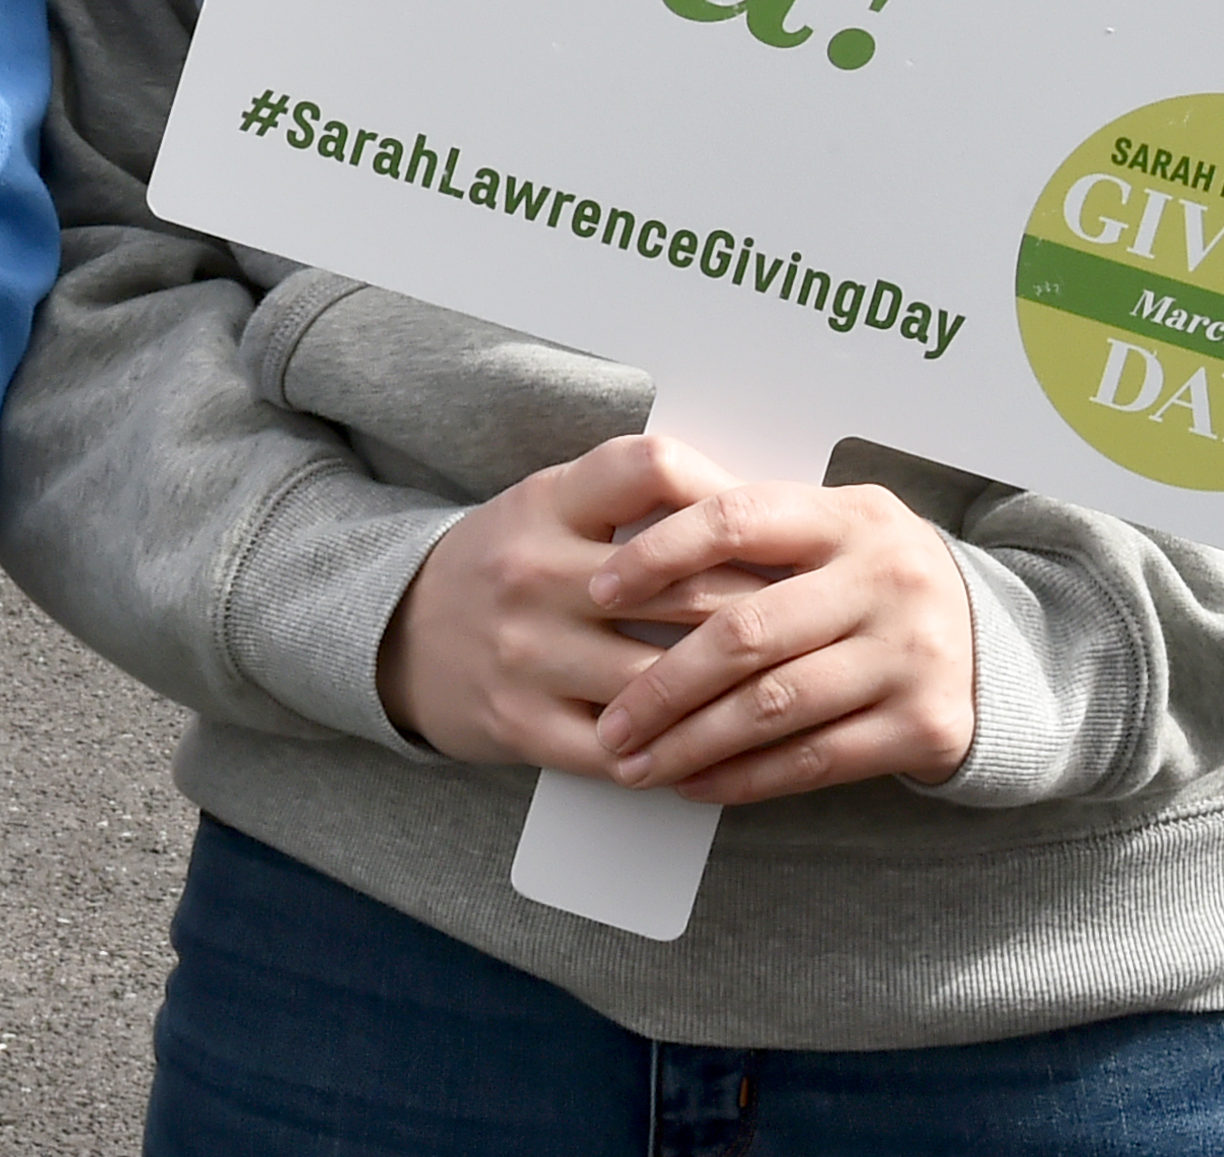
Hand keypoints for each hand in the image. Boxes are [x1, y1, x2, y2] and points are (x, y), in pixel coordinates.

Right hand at [380, 434, 777, 772]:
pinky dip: (681, 755)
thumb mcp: (552, 504)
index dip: (728, 496)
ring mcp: (527, 651)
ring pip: (663, 677)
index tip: (779, 531)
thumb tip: (761, 516)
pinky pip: (623, 749)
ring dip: (737, 697)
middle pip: (683, 589)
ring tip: (795, 696)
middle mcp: (534, 569)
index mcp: (549, 501)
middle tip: (826, 627)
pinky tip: (723, 752)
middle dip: (769, 613)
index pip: (650, 468)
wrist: (398, 634)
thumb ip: (635, 501)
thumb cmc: (507, 563)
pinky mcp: (521, 724)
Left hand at [584, 472, 978, 803]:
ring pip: (774, 707)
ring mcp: (913, 654)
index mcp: (849, 515)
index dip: (657, 554)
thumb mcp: (827, 531)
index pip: (736, 517)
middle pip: (747, 632)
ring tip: (636, 764)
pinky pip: (813, 760)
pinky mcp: (928, 725)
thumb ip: (746, 528)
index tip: (596, 590)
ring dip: (692, 743)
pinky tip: (695, 784)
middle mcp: (888, 577)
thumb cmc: (868, 582)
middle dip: (662, 684)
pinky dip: (744, 777)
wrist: (994, 643)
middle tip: (608, 722)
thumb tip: (620, 538)